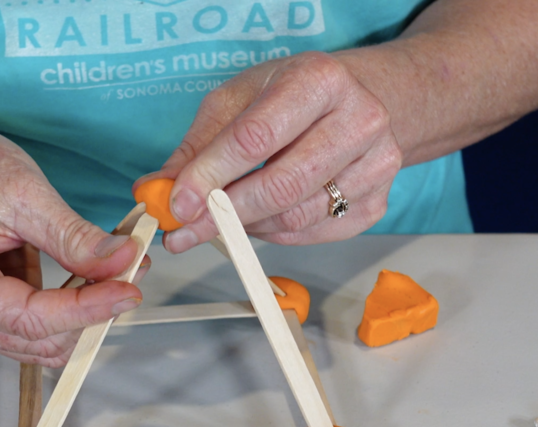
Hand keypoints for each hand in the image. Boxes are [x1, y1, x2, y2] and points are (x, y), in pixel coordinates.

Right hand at [0, 118, 149, 366]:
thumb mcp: (25, 193)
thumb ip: (73, 237)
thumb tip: (121, 261)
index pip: (30, 318)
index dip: (85, 309)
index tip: (128, 290)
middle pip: (40, 338)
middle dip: (91, 310)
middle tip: (132, 269)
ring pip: (45, 340)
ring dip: (86, 312)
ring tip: (117, 270)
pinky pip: (41, 327)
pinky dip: (73, 307)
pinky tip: (93, 276)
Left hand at [140, 51, 402, 251]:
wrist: (365, 101)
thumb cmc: (294, 96)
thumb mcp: (239, 100)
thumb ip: (198, 145)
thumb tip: (158, 190)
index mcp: (319, 80)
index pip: (255, 139)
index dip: (210, 177)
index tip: (177, 204)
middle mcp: (359, 120)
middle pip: (280, 186)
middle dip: (223, 214)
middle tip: (186, 230)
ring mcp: (377, 165)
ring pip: (296, 217)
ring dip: (247, 226)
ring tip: (221, 217)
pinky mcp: (379, 203)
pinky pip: (314, 234)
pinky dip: (275, 234)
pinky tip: (258, 219)